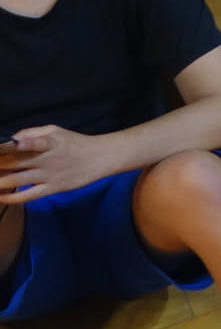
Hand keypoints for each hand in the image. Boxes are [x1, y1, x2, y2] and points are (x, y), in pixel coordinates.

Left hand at [0, 126, 122, 202]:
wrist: (101, 157)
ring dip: (0, 182)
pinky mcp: (52, 188)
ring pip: (18, 180)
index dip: (12, 147)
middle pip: (16, 163)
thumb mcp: (57, 131)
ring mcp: (49, 175)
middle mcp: (47, 159)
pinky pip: (29, 195)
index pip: (28, 143)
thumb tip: (13, 139)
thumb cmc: (76, 142)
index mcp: (49, 142)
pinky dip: (14, 197)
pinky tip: (2, 197)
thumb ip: (34, 133)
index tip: (0, 150)